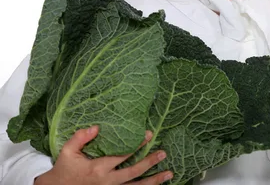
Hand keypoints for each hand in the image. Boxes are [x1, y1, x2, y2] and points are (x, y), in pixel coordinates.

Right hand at [34, 126, 172, 184]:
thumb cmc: (63, 171)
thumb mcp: (67, 152)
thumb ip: (80, 138)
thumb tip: (97, 127)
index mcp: (98, 168)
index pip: (123, 155)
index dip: (137, 144)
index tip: (149, 134)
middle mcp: (107, 181)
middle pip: (134, 172)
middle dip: (150, 162)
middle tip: (164, 153)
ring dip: (154, 181)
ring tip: (169, 174)